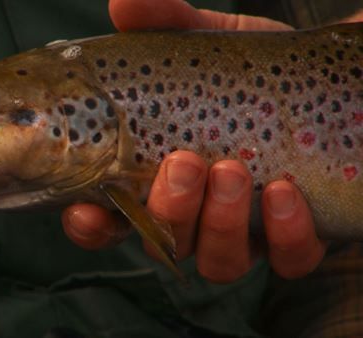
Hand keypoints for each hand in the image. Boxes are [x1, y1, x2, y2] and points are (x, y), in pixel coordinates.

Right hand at [61, 0, 325, 282]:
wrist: (332, 79)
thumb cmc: (252, 70)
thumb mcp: (207, 44)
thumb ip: (164, 24)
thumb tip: (123, 2)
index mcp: (158, 178)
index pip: (112, 219)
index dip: (91, 226)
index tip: (86, 208)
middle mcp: (196, 215)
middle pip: (163, 242)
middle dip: (168, 211)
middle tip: (184, 163)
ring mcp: (245, 233)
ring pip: (218, 262)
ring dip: (219, 225)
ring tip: (232, 168)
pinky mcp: (295, 240)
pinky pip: (287, 261)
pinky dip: (285, 235)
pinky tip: (284, 192)